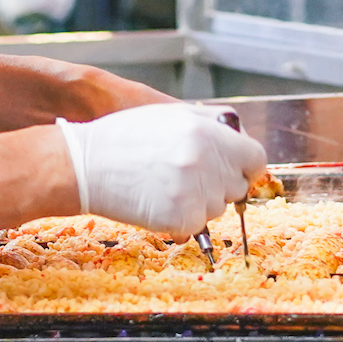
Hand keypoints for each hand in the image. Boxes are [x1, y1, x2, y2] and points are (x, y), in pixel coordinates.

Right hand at [56, 103, 267, 235]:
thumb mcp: (171, 116)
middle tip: (184, 178)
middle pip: (237, 186)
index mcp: (208, 133)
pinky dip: (181, 220)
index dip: (244, 165)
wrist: (86, 165)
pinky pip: (196, 226)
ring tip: (164, 187)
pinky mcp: (181, 219)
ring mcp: (196, 192)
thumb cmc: (124, 138)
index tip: (233, 169)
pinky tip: (157, 203)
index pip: (256, 158)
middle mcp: (207, 162)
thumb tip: (239, 139)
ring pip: (217, 208)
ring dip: (198, 203)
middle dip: (218, 185)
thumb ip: (211, 125)